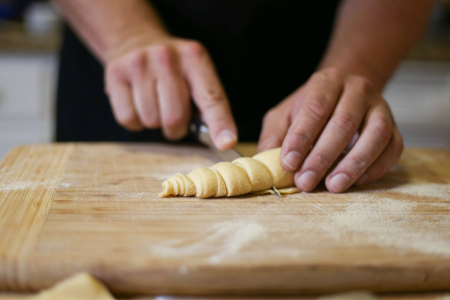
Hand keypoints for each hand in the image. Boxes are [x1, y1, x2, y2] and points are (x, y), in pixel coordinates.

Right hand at [105, 34, 236, 149]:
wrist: (135, 39)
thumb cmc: (173, 68)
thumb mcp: (196, 74)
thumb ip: (208, 102)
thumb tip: (220, 138)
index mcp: (195, 58)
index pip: (211, 97)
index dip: (220, 124)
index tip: (226, 143)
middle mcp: (166, 57)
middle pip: (175, 118)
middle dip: (176, 128)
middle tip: (174, 117)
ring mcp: (138, 64)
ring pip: (151, 121)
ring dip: (155, 123)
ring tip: (154, 103)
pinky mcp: (114, 74)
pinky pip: (128, 119)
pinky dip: (135, 122)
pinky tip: (137, 103)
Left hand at [258, 68, 402, 192]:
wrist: (345, 93)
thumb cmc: (310, 108)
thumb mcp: (284, 115)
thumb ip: (274, 136)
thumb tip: (266, 163)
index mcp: (326, 82)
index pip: (315, 108)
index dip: (301, 138)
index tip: (289, 163)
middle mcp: (357, 90)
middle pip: (343, 123)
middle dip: (322, 157)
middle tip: (306, 181)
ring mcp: (380, 107)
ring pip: (374, 135)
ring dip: (353, 164)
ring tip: (333, 186)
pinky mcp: (395, 127)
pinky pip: (393, 147)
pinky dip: (376, 167)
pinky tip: (357, 181)